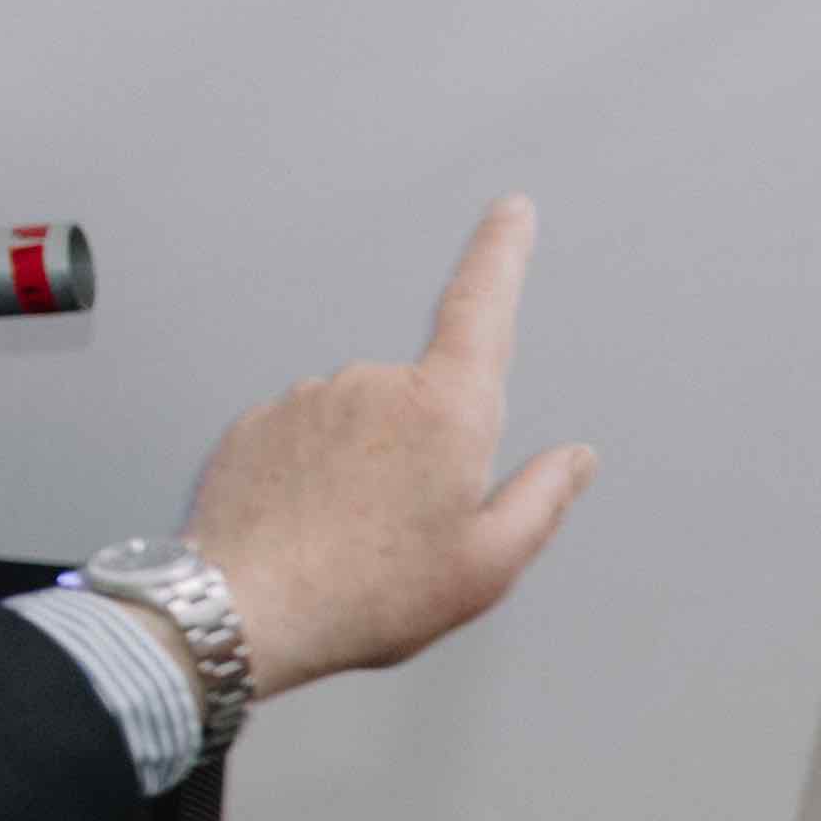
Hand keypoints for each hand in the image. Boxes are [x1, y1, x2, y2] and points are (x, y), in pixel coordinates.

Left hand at [182, 196, 596, 699]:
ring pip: (364, 422)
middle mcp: (375, 384)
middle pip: (426, 399)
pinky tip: (313, 531)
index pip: (482, 307)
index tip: (512, 212)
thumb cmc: (371, 594)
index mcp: (447, 412)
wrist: (246, 608)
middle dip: (429, 453)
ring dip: (369, 468)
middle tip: (413, 533)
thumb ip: (543, 499)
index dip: (502, 253)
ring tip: (355, 542)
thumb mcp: (490, 565)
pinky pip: (309, 438)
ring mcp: (310, 397)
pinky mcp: (259, 421)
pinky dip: (319, 477)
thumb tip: (575, 459)